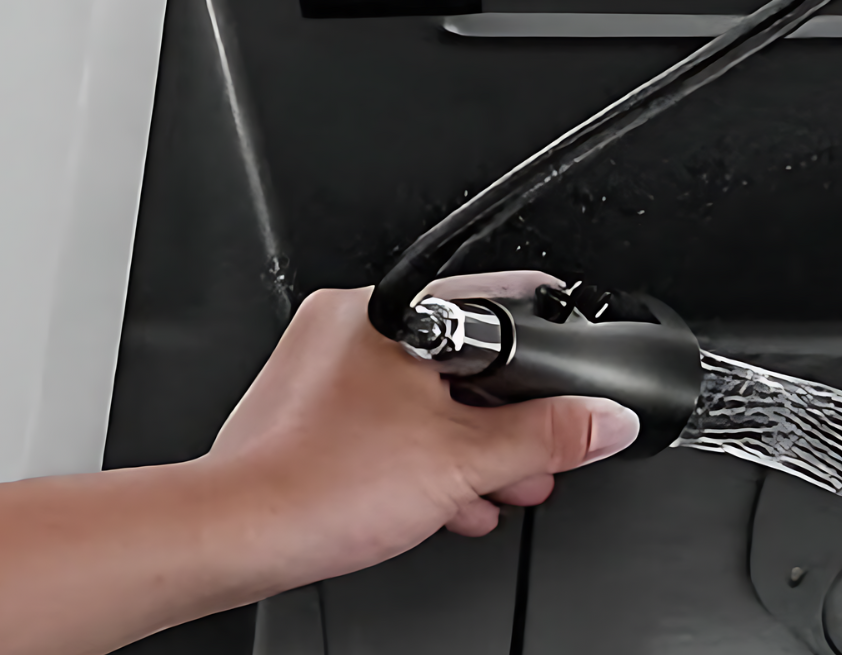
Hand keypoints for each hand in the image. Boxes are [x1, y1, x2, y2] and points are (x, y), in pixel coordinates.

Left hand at [199, 272, 639, 586]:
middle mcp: (352, 323)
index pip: (499, 305)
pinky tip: (441, 496)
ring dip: (467, 441)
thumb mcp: (466, 460)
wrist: (235, 536)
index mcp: (392, 309)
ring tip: (493, 485)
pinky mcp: (305, 409)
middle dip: (507, 415)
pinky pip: (384, 417)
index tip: (576, 378)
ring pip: (424, 392)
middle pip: (464, 356)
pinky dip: (418, 452)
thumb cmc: (318, 487)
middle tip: (535, 452)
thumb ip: (548, 435)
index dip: (551, 349)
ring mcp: (323, 365)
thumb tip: (606, 417)